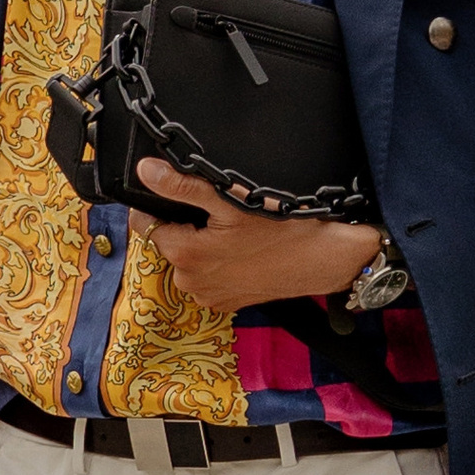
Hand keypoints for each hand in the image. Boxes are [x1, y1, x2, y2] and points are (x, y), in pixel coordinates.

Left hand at [134, 160, 381, 314]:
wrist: (327, 258)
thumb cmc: (285, 229)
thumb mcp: (232, 200)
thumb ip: (183, 186)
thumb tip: (146, 171)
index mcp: (185, 256)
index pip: (147, 224)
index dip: (160, 205)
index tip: (182, 197)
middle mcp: (191, 282)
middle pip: (170, 242)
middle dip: (186, 225)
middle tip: (219, 213)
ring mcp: (210, 296)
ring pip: (190, 260)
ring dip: (203, 245)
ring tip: (235, 232)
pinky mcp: (229, 303)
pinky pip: (210, 277)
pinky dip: (219, 263)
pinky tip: (243, 250)